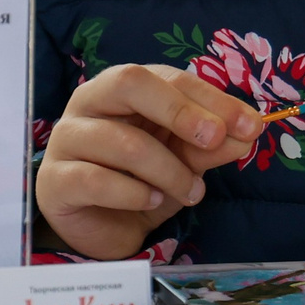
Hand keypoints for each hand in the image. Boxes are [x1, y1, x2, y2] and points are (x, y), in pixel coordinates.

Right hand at [35, 63, 261, 258]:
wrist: (100, 227)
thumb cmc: (140, 180)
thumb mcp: (183, 160)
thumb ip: (209, 145)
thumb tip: (246, 134)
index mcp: (123, 87)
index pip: (168, 77)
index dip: (212, 99)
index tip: (250, 125)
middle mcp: (89, 102)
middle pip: (130, 83)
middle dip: (180, 111)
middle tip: (214, 140)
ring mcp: (66, 138)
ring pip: (123, 141)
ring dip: (168, 170)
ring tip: (191, 192)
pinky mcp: (54, 180)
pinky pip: (96, 180)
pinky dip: (133, 194)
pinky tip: (150, 201)